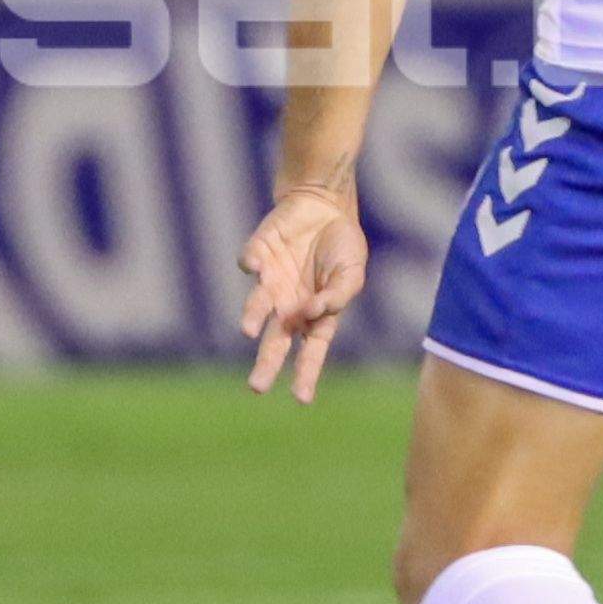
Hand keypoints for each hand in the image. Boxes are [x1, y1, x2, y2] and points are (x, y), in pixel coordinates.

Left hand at [237, 184, 368, 403]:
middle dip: (266, 364)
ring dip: (254, 316)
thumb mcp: (352, 272)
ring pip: (258, 305)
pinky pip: (251, 262)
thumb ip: (338, 295)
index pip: (310, 352)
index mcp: (316, 315)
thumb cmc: (342, 245)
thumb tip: (313, 312)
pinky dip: (253, 264)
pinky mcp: (258, 255)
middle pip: (276, 341)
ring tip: (250, 331)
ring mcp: (271, 281)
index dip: (306, 374)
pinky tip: (257, 265)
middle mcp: (289, 304)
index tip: (301, 398)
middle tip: (257, 387)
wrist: (324, 205)